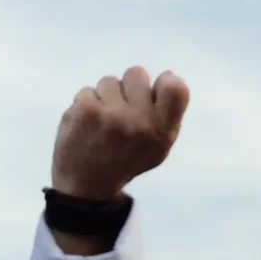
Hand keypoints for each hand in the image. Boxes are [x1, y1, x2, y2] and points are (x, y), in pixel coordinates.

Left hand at [51, 66, 189, 199]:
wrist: (86, 186)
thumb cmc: (126, 160)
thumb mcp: (158, 146)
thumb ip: (167, 113)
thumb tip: (167, 74)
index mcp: (161, 131)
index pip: (176, 88)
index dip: (165, 81)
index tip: (154, 92)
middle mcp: (139, 122)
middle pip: (137, 73)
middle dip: (128, 88)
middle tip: (120, 112)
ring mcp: (111, 115)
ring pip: (109, 81)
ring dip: (105, 97)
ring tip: (101, 122)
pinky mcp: (85, 111)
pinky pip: (87, 90)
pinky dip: (85, 104)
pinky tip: (86, 125)